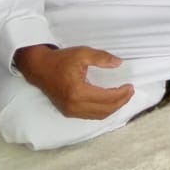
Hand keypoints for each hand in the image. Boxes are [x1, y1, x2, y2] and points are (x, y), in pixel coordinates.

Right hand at [14, 44, 133, 120]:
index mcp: (78, 92)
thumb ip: (102, 58)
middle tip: (130, 92)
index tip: (130, 86)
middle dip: (120, 102)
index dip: (121, 94)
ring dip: (112, 108)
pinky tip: (109, 102)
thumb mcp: (83, 53)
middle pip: (104, 110)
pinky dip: (102, 111)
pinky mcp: (67, 112)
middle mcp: (74, 106)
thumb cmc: (61, 60)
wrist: (39, 68)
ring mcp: (70, 111)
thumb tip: (119, 63)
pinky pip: (89, 115)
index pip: (106, 98)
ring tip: (123, 97)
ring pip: (97, 116)